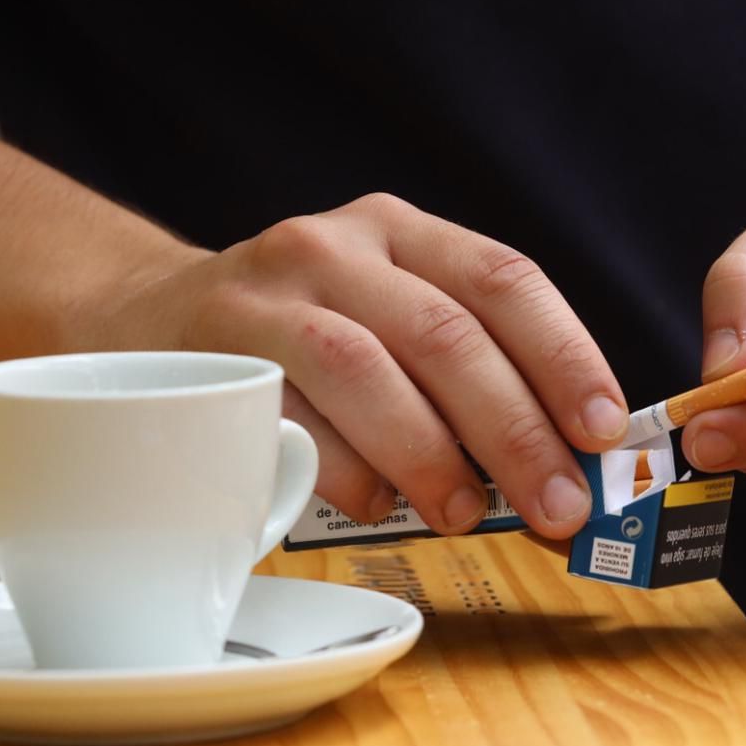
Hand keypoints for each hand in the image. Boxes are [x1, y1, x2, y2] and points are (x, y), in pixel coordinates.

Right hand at [123, 193, 628, 537]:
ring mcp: (266, 296)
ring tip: (467, 515)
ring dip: (431, 456)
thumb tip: (560, 464)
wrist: (141, 317)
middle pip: (445, 336)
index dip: (564, 356)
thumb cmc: (297, 335)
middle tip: (557, 506)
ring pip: (366, 371)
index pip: (503, 280)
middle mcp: (336, 247)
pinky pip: (288, 420)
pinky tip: (378, 505)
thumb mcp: (382, 311)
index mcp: (400, 231)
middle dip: (514, 432)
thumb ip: (458, 365)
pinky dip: (345, 472)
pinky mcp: (211, 356)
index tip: (604, 430)